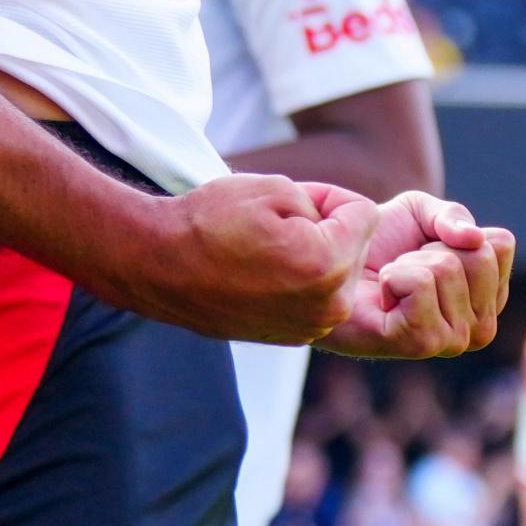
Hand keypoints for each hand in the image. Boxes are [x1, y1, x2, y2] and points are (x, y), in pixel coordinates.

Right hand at [103, 175, 378, 344]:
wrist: (161, 266)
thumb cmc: (212, 222)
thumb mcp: (275, 188)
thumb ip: (325, 203)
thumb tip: (343, 226)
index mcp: (327, 265)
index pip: (364, 213)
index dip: (327, 197)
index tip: (289, 201)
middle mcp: (329, 306)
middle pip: (356, 246)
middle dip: (326, 229)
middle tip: (274, 225)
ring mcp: (311, 327)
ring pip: (338, 273)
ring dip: (315, 255)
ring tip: (267, 250)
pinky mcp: (294, 337)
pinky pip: (317, 296)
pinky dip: (300, 280)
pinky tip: (262, 273)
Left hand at [316, 192, 514, 358]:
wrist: (334, 267)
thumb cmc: (381, 244)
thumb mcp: (421, 213)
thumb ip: (453, 216)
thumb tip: (474, 238)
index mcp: (490, 296)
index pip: (500, 244)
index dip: (455, 230)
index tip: (429, 246)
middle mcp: (481, 325)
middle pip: (478, 256)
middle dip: (432, 247)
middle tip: (405, 265)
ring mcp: (454, 340)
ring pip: (447, 268)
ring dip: (408, 262)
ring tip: (391, 282)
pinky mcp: (420, 344)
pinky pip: (419, 284)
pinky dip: (393, 276)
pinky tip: (383, 295)